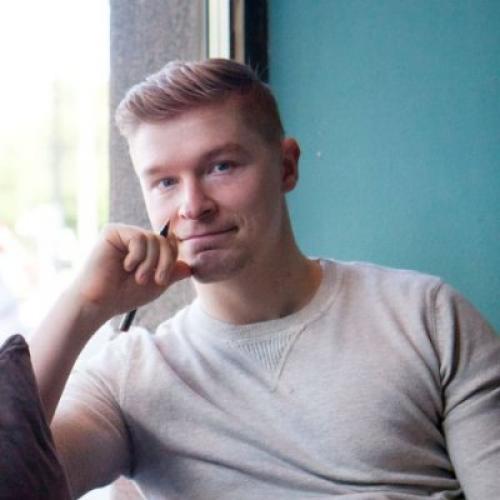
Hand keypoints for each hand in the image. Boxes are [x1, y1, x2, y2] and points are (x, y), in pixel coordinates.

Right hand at [69, 224, 190, 321]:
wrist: (99, 302)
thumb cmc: (124, 295)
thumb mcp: (156, 285)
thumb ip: (172, 274)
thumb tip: (190, 266)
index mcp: (145, 249)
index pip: (169, 245)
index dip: (171, 261)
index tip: (162, 280)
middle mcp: (135, 239)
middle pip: (164, 240)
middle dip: (165, 262)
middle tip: (156, 281)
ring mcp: (124, 233)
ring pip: (153, 239)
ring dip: (150, 262)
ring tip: (137, 277)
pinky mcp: (112, 231)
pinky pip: (139, 238)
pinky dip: (137, 256)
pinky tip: (126, 266)